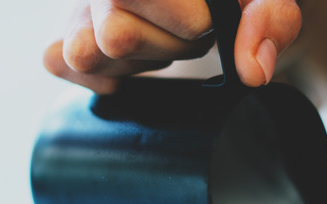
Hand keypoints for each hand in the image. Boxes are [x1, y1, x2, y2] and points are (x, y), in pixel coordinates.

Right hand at [43, 0, 301, 92]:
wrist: (219, 4)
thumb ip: (269, 18)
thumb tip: (251, 70)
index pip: (183, 19)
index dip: (202, 28)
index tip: (208, 16)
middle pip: (117, 36)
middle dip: (168, 45)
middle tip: (184, 29)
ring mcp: (79, 3)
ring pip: (83, 51)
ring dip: (133, 60)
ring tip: (156, 38)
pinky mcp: (65, 30)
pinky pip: (57, 61)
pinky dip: (99, 74)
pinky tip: (130, 61)